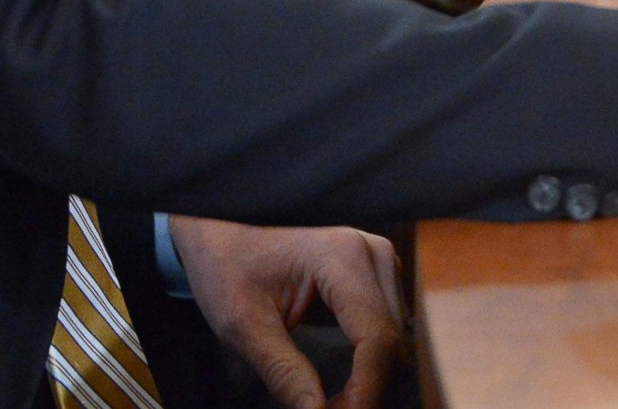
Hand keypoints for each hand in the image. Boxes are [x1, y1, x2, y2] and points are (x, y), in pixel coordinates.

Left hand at [170, 218, 406, 408]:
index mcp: (342, 256)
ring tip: (333, 407)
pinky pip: (389, 331)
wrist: (220, 226)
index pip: (378, 341)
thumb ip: (282, 373)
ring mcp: (379, 262)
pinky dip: (371, 367)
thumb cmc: (226, 265)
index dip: (365, 395)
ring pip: (398, 342)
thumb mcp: (241, 324)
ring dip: (372, 383)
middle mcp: (373, 253)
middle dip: (367, 394)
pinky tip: (346, 388)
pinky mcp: (375, 276)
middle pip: (394, 344)